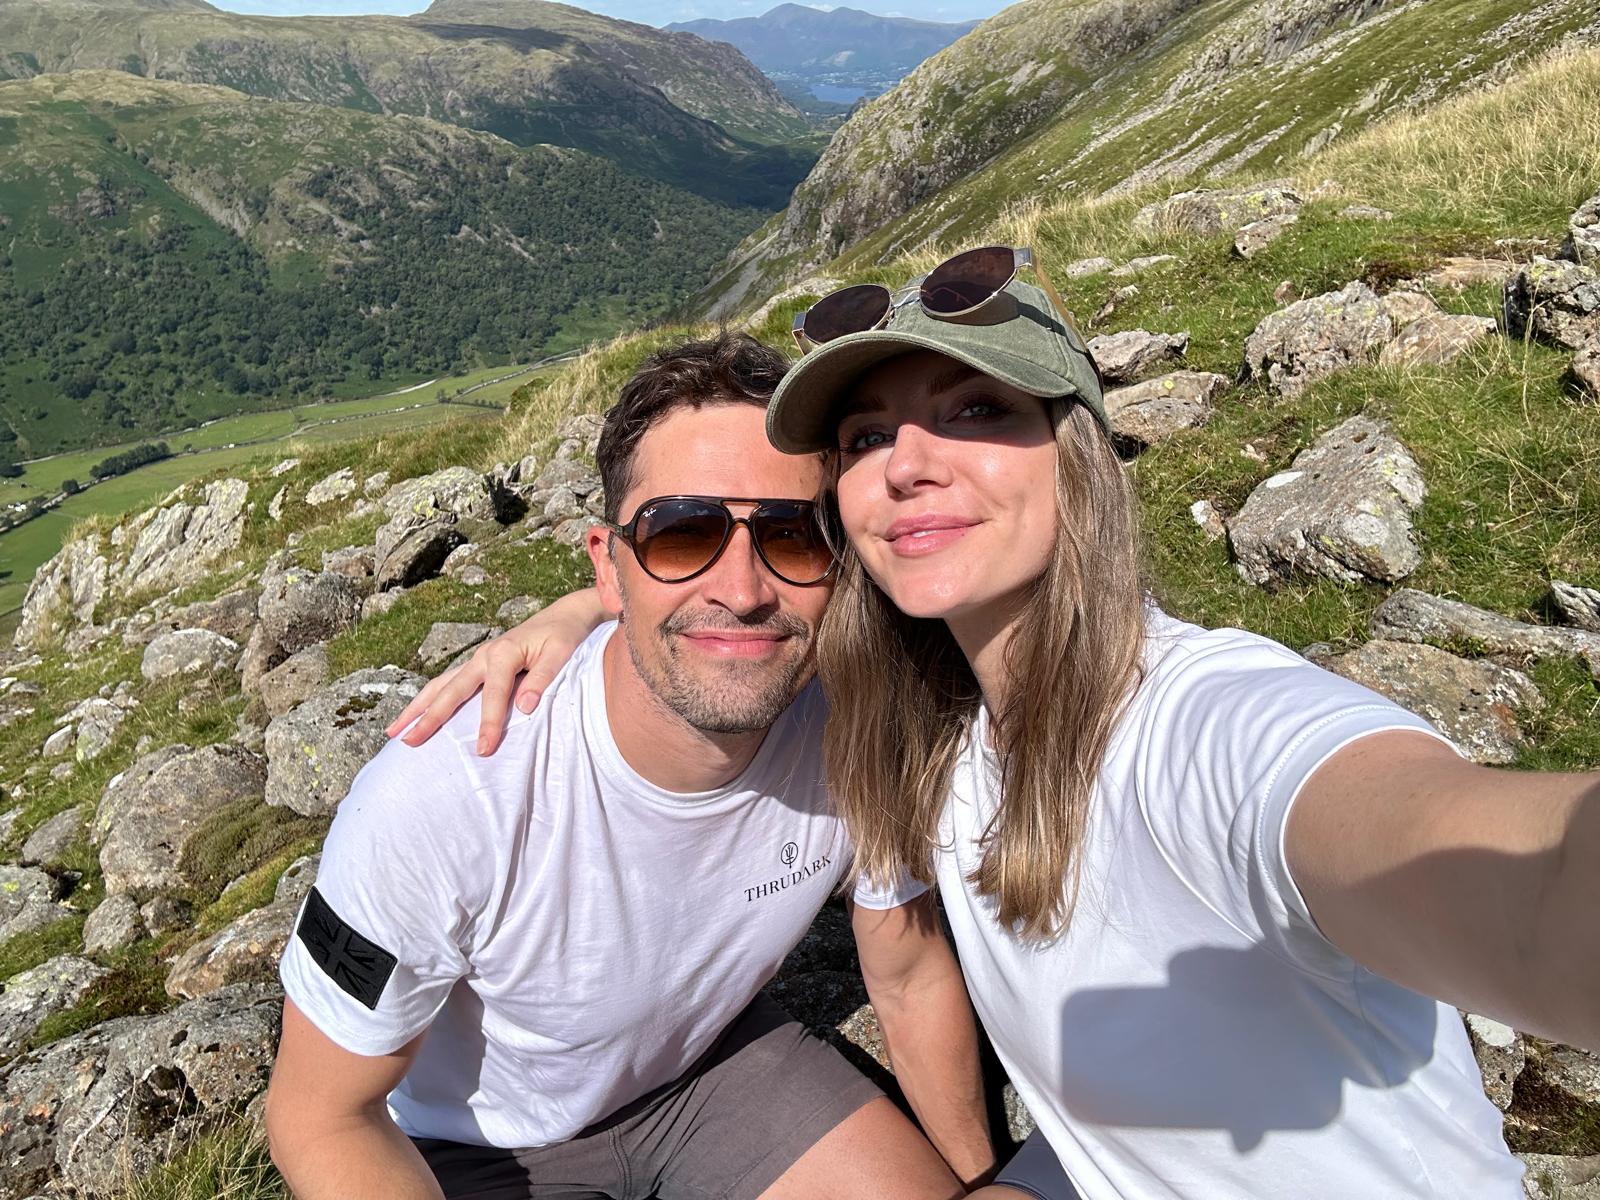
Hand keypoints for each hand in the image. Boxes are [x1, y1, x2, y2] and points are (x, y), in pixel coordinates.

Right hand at [384, 587, 607, 754]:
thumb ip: (543, 679)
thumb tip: (525, 707)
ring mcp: (479, 659)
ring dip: (417, 707)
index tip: (483, 751)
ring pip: (441, 685)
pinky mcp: (480, 665)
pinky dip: (431, 699)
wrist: (565, 616)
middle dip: (428, 717)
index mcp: (504, 653)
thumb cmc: (565, 636)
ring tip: (393, 730)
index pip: (493, 695)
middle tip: (407, 742)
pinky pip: (449, 684)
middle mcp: (484, 655)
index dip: (488, 724)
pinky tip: (418, 714)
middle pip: (450, 690)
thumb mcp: (561, 654)